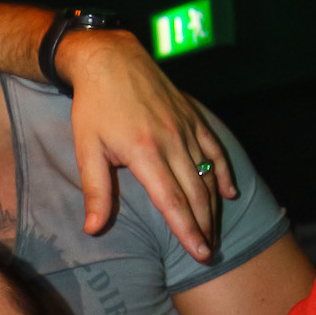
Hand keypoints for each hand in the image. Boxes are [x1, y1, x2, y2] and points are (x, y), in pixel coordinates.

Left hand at [61, 28, 236, 260]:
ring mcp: (186, 128)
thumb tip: (93, 230)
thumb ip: (96, 192)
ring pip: (207, 175)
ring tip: (214, 233)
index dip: (187, 231)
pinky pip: (215, 149)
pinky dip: (223, 173)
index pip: (172, 202)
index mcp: (145, 153)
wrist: (110, 59)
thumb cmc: (93, 108)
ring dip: (213, 207)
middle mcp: (172, 141)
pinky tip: (228, 194)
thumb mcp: (86, 150)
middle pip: (195, 194)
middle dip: (205, 227)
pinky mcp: (192, 117)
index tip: (200, 253)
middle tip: (209, 255)